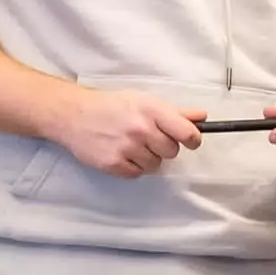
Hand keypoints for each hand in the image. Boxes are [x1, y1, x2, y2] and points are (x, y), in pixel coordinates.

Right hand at [49, 86, 206, 176]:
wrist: (73, 115)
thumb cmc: (110, 106)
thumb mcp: (143, 101)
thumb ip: (174, 112)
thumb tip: (202, 117)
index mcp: (152, 110)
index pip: (186, 132)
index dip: (192, 139)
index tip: (190, 141)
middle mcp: (141, 129)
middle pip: (172, 151)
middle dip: (163, 147)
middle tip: (148, 138)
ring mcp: (127, 148)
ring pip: (155, 165)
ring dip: (147, 158)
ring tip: (131, 145)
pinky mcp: (114, 164)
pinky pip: (137, 174)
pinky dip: (132, 167)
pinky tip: (121, 153)